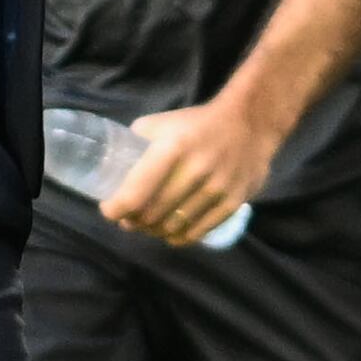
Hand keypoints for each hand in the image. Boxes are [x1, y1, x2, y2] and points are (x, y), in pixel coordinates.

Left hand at [101, 92, 284, 245]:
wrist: (250, 123)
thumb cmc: (198, 123)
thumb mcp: (163, 123)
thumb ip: (138, 140)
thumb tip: (115, 161)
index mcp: (171, 149)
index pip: (135, 193)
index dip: (116, 209)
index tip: (109, 211)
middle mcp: (194, 171)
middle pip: (152, 214)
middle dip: (134, 221)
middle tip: (129, 220)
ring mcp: (216, 189)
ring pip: (174, 226)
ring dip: (155, 231)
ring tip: (149, 226)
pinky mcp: (233, 202)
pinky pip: (199, 231)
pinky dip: (180, 237)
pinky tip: (171, 234)